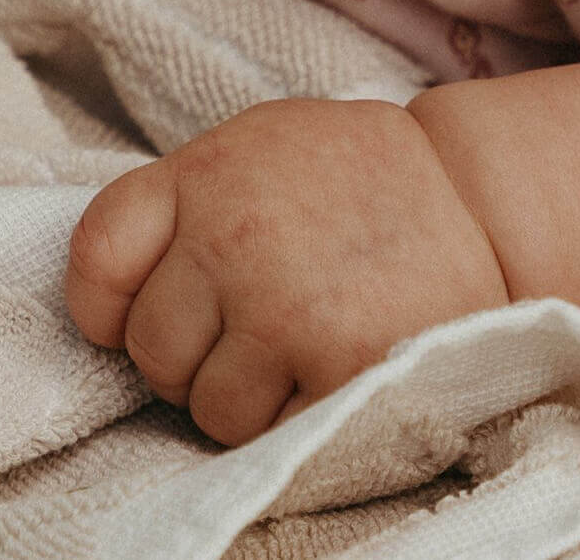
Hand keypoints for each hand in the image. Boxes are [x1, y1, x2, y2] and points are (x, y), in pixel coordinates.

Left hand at [65, 98, 510, 447]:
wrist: (482, 195)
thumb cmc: (365, 179)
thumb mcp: (268, 146)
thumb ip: (193, 199)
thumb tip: (119, 291)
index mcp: (209, 171)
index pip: (97, 257)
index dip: (112, 303)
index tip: (146, 308)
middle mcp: (233, 234)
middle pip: (151, 348)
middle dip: (196, 354)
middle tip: (265, 319)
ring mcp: (281, 303)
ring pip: (205, 406)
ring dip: (249, 393)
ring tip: (309, 339)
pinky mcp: (333, 363)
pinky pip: (268, 433)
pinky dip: (298, 413)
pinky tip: (338, 359)